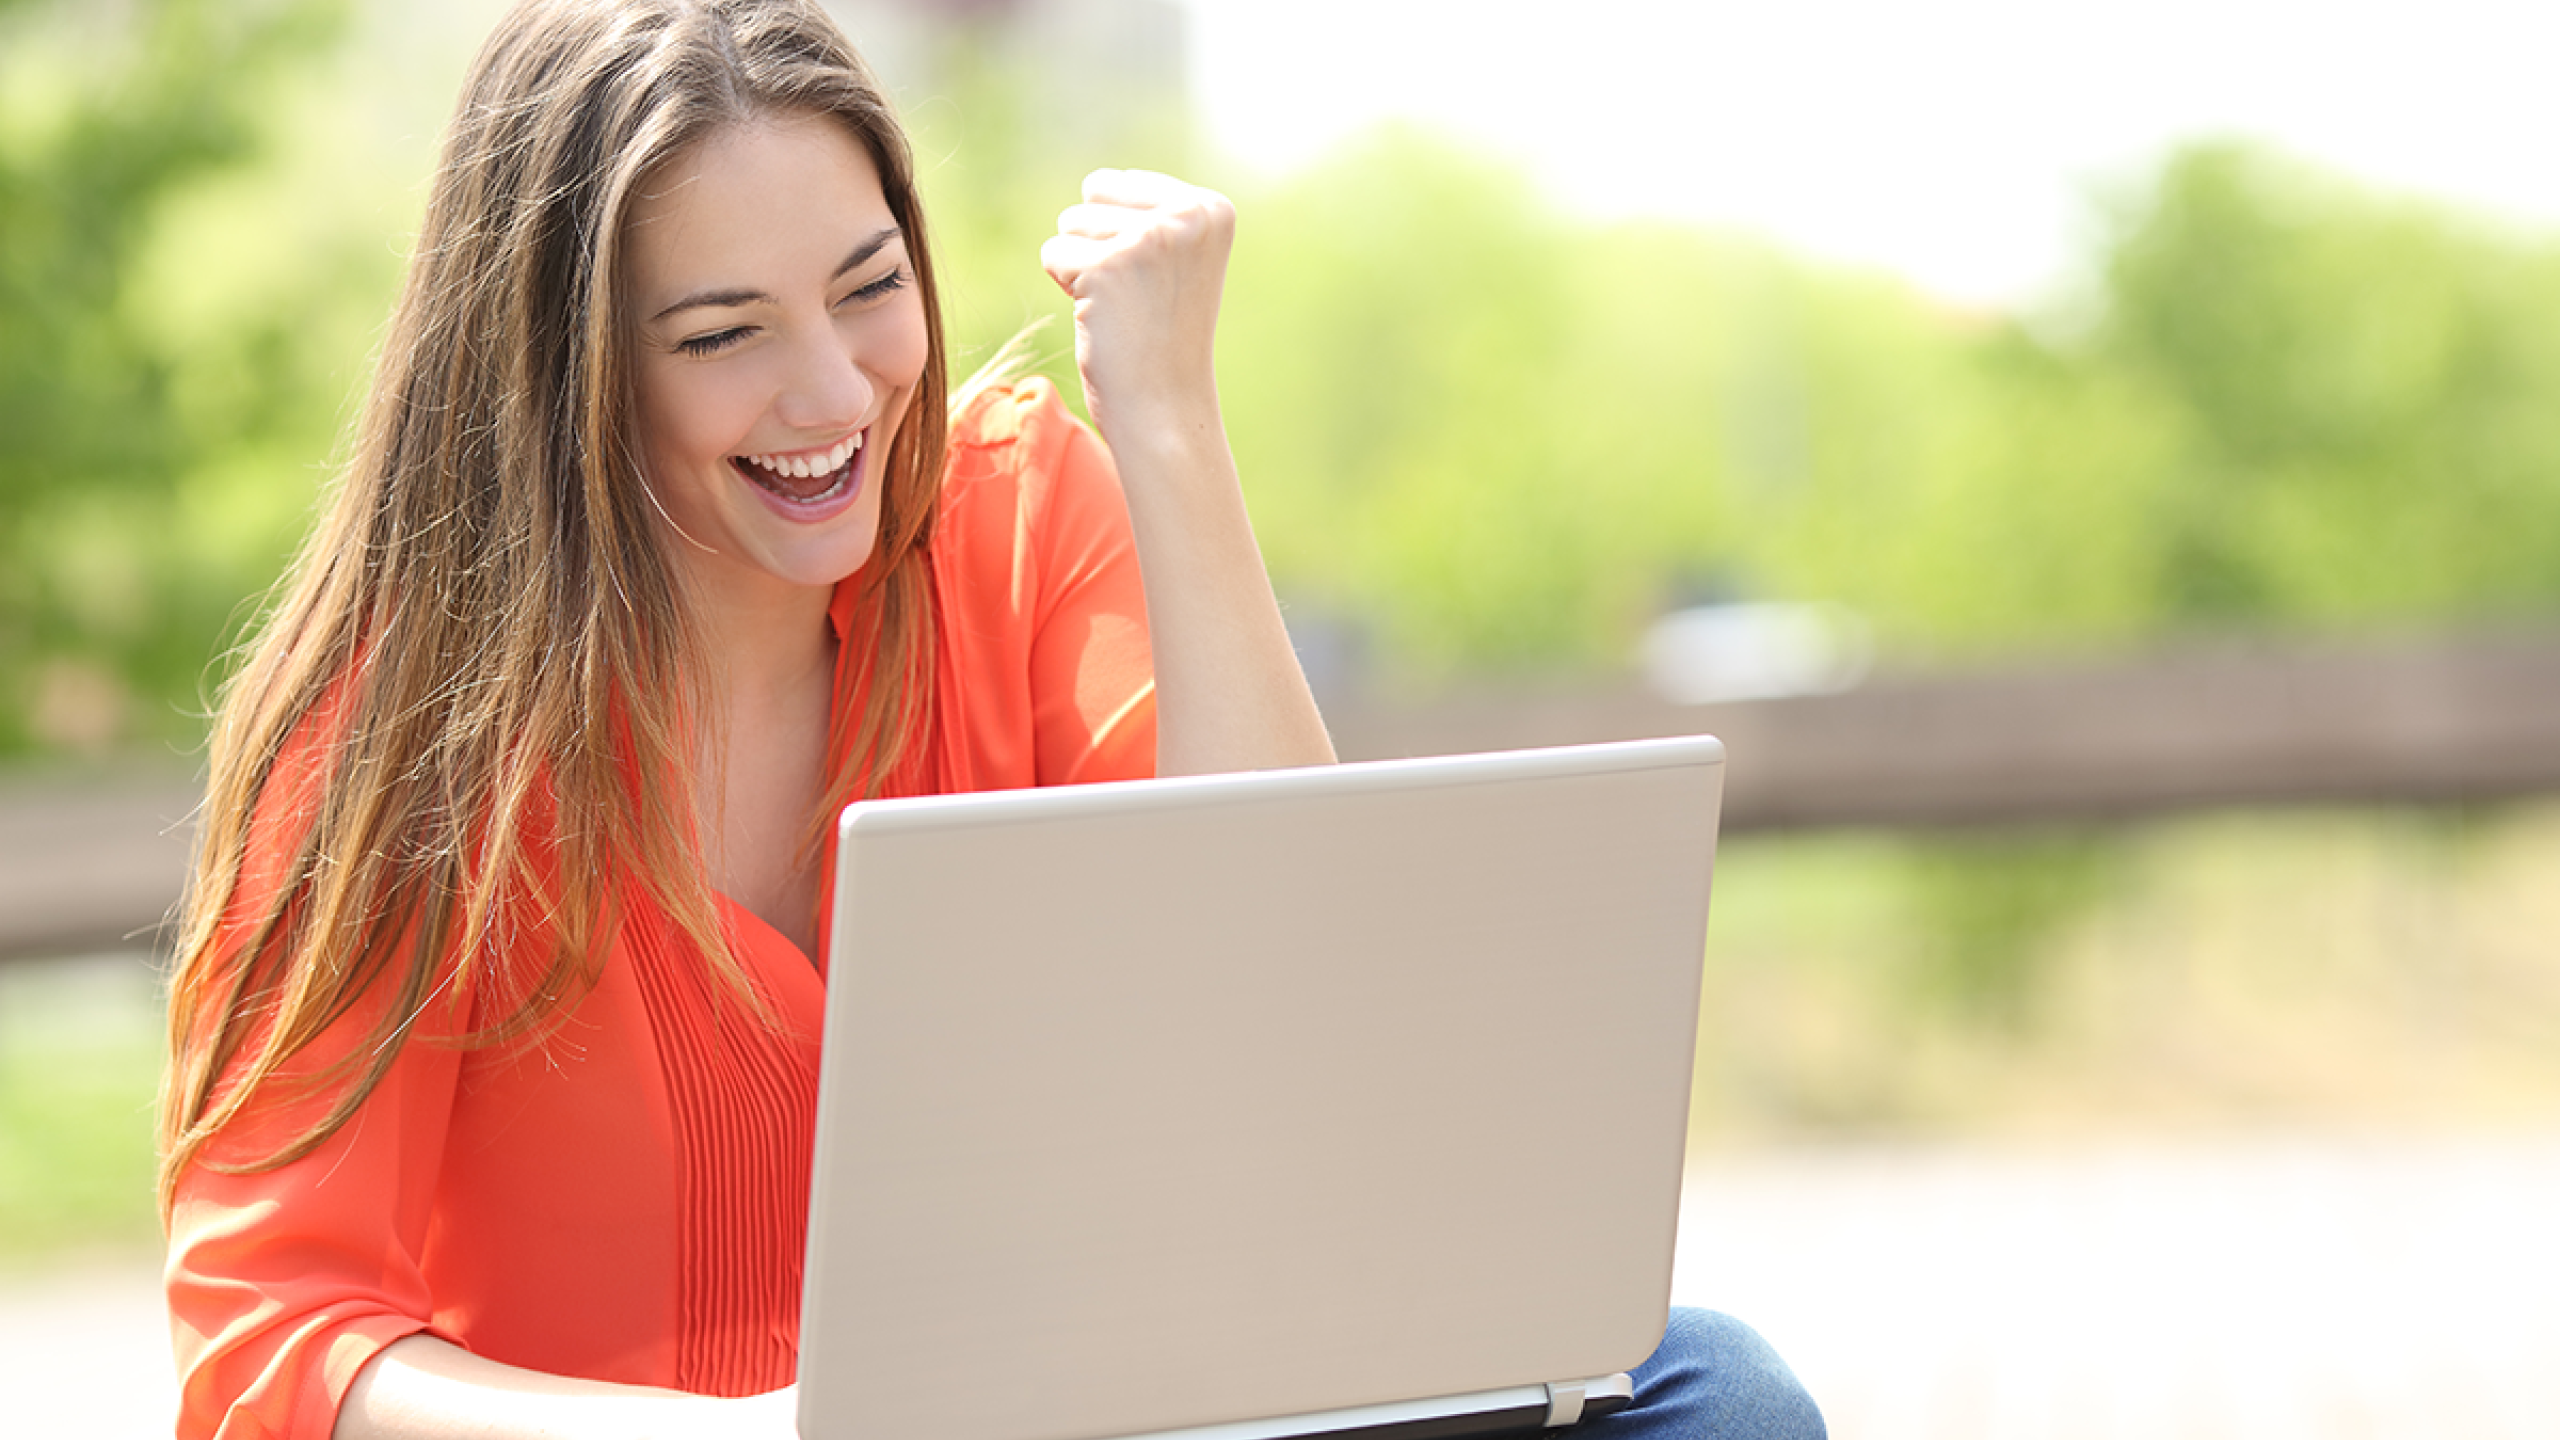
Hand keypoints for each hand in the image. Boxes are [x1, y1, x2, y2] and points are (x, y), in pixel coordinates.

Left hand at [1040, 169, 1233, 441]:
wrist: (1166, 407)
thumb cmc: (1163, 335)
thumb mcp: (1176, 259)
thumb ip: (1151, 212)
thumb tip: (1096, 182)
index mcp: (1211, 209)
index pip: (1119, 183)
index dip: (1120, 234)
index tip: (1154, 280)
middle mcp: (1187, 216)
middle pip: (1093, 194)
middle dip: (1098, 243)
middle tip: (1133, 295)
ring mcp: (1148, 241)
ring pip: (1070, 222)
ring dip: (1082, 266)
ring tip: (1121, 306)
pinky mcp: (1106, 268)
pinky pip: (1053, 254)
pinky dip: (1067, 286)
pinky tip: (1102, 316)